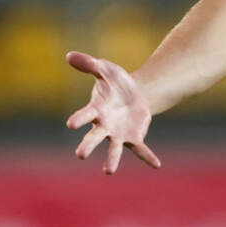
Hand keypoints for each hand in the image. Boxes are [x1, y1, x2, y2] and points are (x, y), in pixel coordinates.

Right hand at [65, 51, 162, 174]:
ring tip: (109, 171)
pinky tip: (156, 165)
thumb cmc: (115, 82)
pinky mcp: (134, 137)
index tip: (72, 124)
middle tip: (80, 155)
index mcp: (96, 109)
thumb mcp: (104, 69)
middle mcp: (104, 125)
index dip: (79, 119)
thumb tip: (69, 55)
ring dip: (112, 159)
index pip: (85, 115)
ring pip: (114, 148)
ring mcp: (119, 133)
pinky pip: (141, 149)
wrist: (135, 94)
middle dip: (88, 145)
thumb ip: (88, 63)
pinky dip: (148, 157)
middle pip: (94, 136)